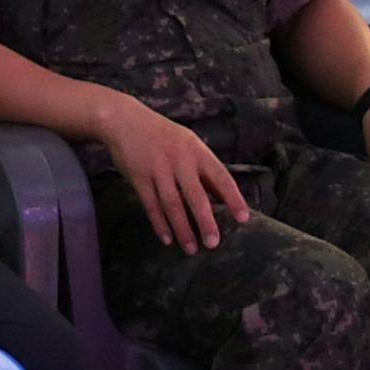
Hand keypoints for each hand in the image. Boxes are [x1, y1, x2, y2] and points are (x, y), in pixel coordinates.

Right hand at [96, 95, 248, 249]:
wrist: (126, 121)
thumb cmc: (164, 135)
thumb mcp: (189, 144)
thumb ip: (204, 170)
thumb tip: (222, 197)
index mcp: (197, 151)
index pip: (221, 177)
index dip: (233, 198)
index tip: (243, 218)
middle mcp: (179, 160)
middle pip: (195, 195)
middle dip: (205, 221)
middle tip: (213, 243)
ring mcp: (158, 169)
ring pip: (172, 204)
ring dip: (182, 229)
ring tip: (191, 248)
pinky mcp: (139, 177)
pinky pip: (151, 205)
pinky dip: (159, 224)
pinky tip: (167, 239)